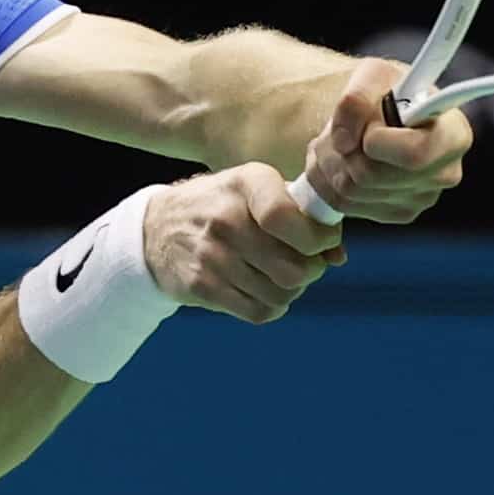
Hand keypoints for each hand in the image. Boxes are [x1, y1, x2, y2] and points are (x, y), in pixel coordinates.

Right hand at [143, 164, 345, 323]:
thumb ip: (300, 214)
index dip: (319, 237)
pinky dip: (271, 306)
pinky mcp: (201, 286)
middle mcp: (225, 218)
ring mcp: (211, 255)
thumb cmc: (220, 206)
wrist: (155, 229)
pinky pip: (258, 311)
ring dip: (291, 290)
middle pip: (293, 267)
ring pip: (280, 293)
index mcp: (246, 183)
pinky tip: (263, 290)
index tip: (325, 241)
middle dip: (311, 271)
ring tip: (281, 275)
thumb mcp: (254, 191)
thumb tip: (338, 255)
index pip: (287, 218)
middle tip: (305, 263)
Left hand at [300, 59, 470, 223]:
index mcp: (453, 134)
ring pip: (352, 191)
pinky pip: (346, 205)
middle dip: (345, 150)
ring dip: (332, 162)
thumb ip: (357, 97)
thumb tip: (344, 141)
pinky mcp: (398, 213)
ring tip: (341, 142)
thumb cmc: (386, 92)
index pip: (414, 155)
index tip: (368, 127)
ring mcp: (423, 198)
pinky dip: (331, 180)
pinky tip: (344, 160)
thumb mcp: (373, 74)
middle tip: (343, 131)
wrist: (379, 115)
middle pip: (373, 176)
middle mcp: (445, 172)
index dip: (377, 143)